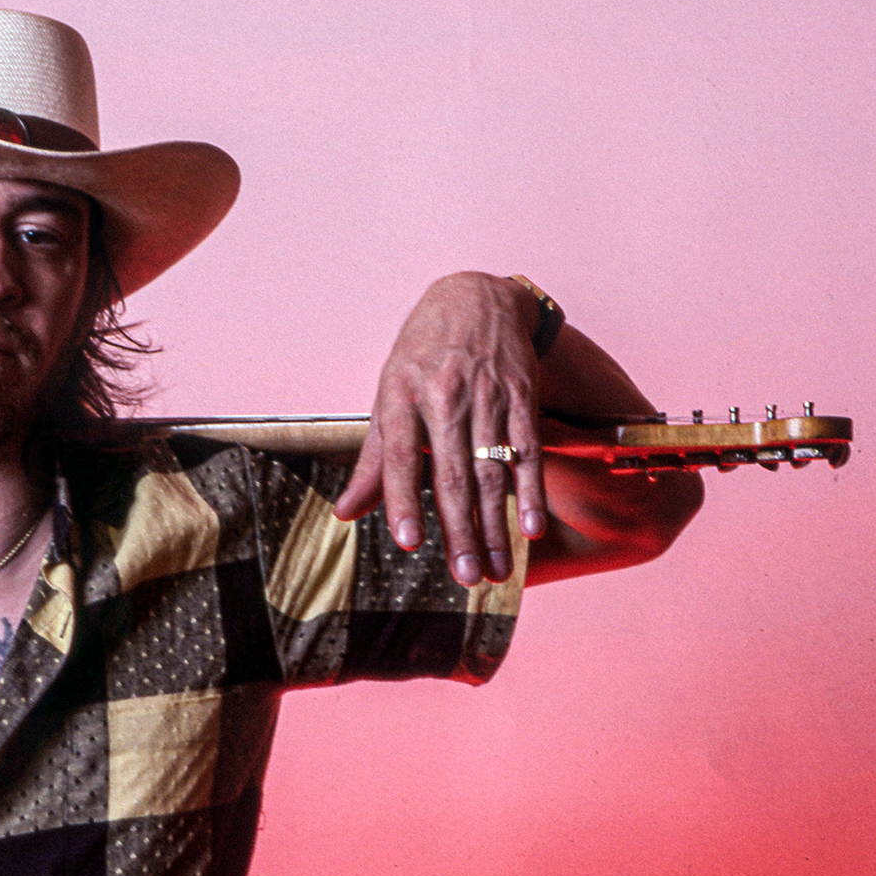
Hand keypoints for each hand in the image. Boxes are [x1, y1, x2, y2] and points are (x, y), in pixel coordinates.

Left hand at [332, 272, 547, 584]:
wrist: (475, 297)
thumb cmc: (422, 355)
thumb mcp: (387, 396)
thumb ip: (373, 460)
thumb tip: (345, 513)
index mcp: (401, 396)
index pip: (401, 456)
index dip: (404, 500)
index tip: (409, 543)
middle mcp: (445, 396)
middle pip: (451, 473)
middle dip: (459, 530)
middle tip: (465, 577)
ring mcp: (487, 397)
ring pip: (491, 471)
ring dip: (495, 525)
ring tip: (495, 569)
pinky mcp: (522, 397)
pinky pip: (527, 451)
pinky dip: (530, 491)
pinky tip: (530, 528)